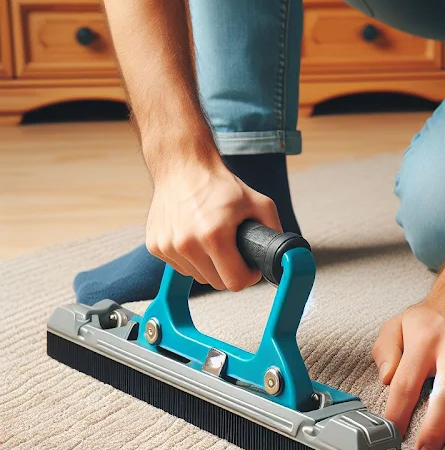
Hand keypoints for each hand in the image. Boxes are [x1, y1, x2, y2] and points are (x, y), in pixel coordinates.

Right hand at [145, 151, 281, 290]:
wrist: (182, 166)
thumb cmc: (220, 184)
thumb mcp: (260, 203)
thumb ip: (274, 232)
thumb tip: (284, 257)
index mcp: (213, 236)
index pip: (235, 283)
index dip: (248, 276)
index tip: (249, 265)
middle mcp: (187, 244)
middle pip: (217, 284)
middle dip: (230, 271)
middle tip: (234, 251)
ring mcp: (167, 246)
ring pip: (198, 277)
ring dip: (209, 266)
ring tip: (213, 239)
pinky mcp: (155, 246)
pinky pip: (181, 268)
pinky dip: (191, 258)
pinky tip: (195, 237)